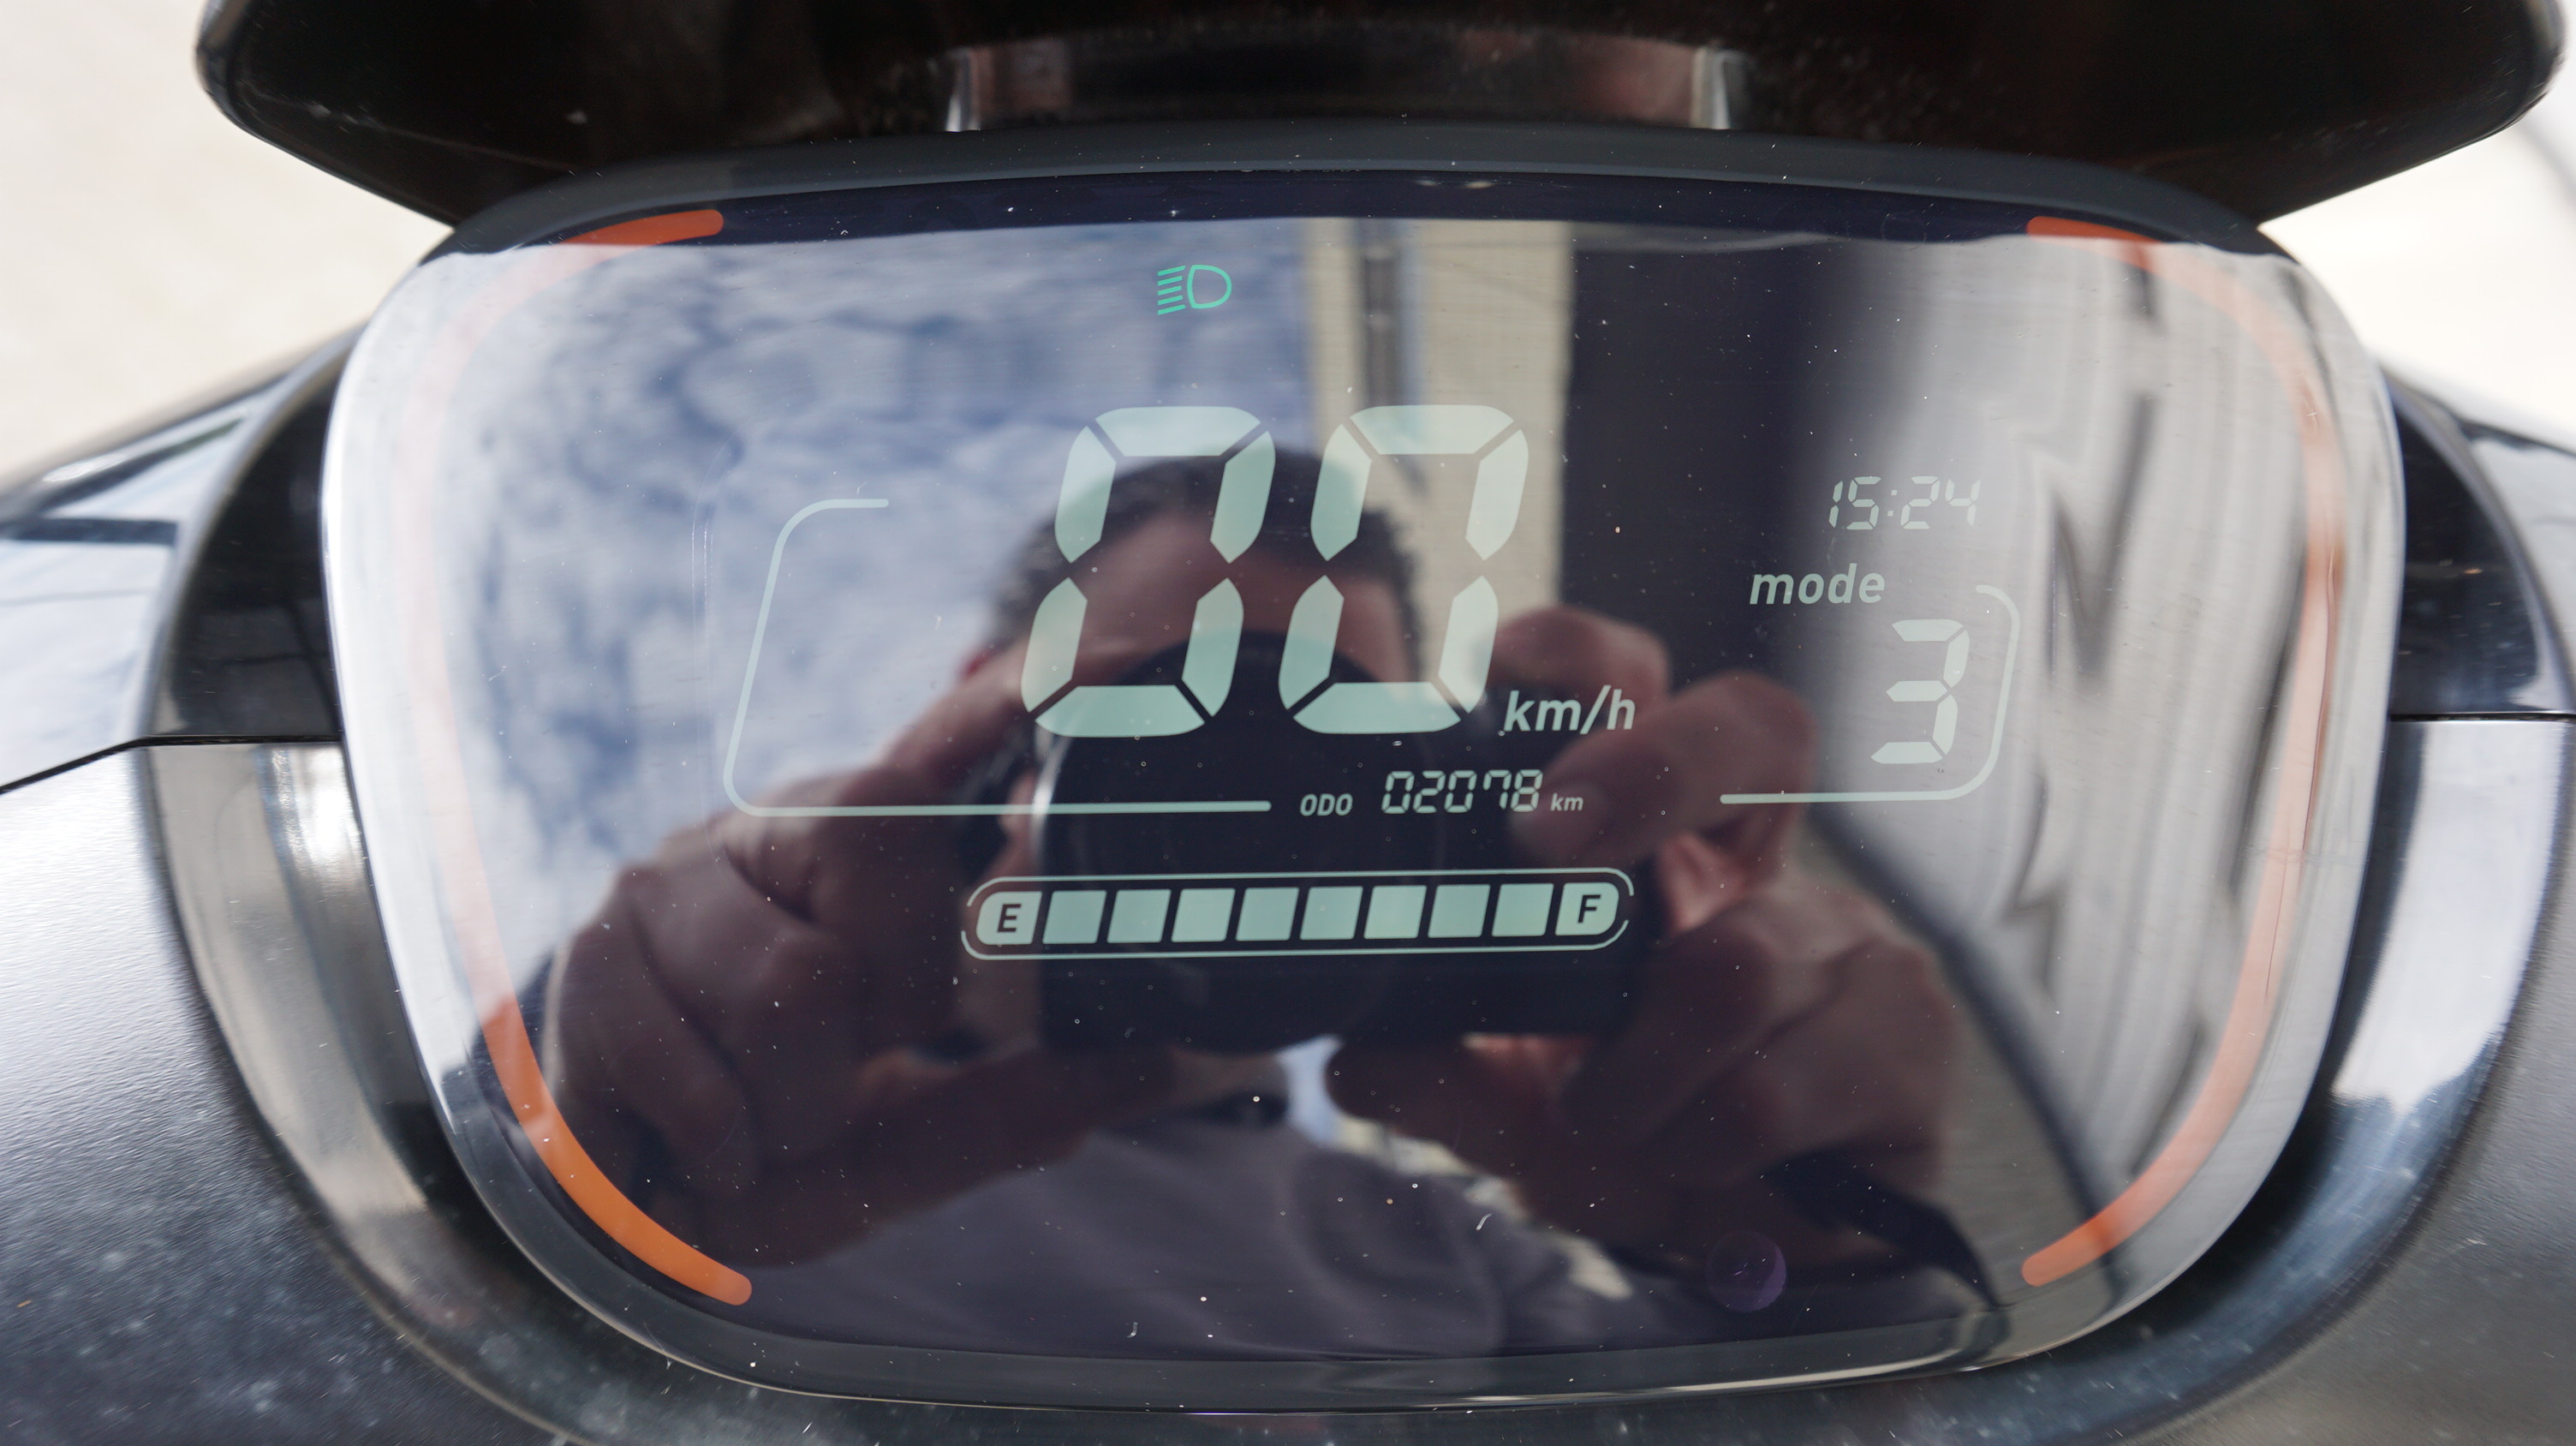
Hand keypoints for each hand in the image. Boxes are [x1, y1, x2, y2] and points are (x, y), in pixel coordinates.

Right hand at [541, 645, 1172, 1266]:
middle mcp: (754, 837)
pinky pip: (704, 1073)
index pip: (930, 754)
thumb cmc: (771, 1151)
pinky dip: (725, 1144)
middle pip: (881, 833)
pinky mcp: (590, 961)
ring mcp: (661, 886)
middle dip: (892, 991)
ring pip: (794, 981)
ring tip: (766, 1117)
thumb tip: (1160, 1064)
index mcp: (846, 856)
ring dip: (798, 1100)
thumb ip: (1017, 1106)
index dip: (1001, 697)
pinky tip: (701, 1144)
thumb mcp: (904, 1144)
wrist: (612, 1226)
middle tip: (846, 1059)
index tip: (1094, 648)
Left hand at [1329, 608, 1955, 1276]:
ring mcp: (1852, 940)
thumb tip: (1359, 1062)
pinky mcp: (1910, 1039)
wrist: (1765, 1250)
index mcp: (1663, 843)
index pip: (1643, 692)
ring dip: (1632, 1074)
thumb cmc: (1645, 1129)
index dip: (1582, 655)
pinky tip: (1691, 1158)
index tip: (1495, 671)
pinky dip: (1696, 1143)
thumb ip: (1444, 1079)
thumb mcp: (1518, 1106)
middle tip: (1546, 836)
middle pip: (1758, 728)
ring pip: (1729, 966)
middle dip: (1652, 764)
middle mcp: (1765, 866)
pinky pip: (1769, 1089)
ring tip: (1604, 1116)